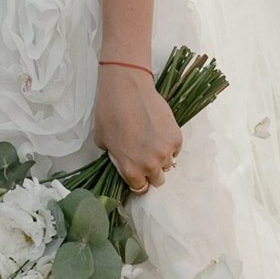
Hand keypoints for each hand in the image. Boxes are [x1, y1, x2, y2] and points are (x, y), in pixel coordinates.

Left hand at [94, 62, 180, 192]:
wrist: (126, 89)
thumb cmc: (109, 113)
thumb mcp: (103, 142)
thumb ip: (116, 158)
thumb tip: (122, 160)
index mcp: (131, 170)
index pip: (140, 188)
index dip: (138, 181)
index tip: (137, 174)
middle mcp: (150, 165)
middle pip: (157, 180)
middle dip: (151, 171)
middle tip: (144, 156)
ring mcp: (166, 151)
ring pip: (168, 164)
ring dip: (162, 158)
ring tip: (152, 142)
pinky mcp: (176, 137)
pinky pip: (175, 149)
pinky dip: (169, 144)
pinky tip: (159, 132)